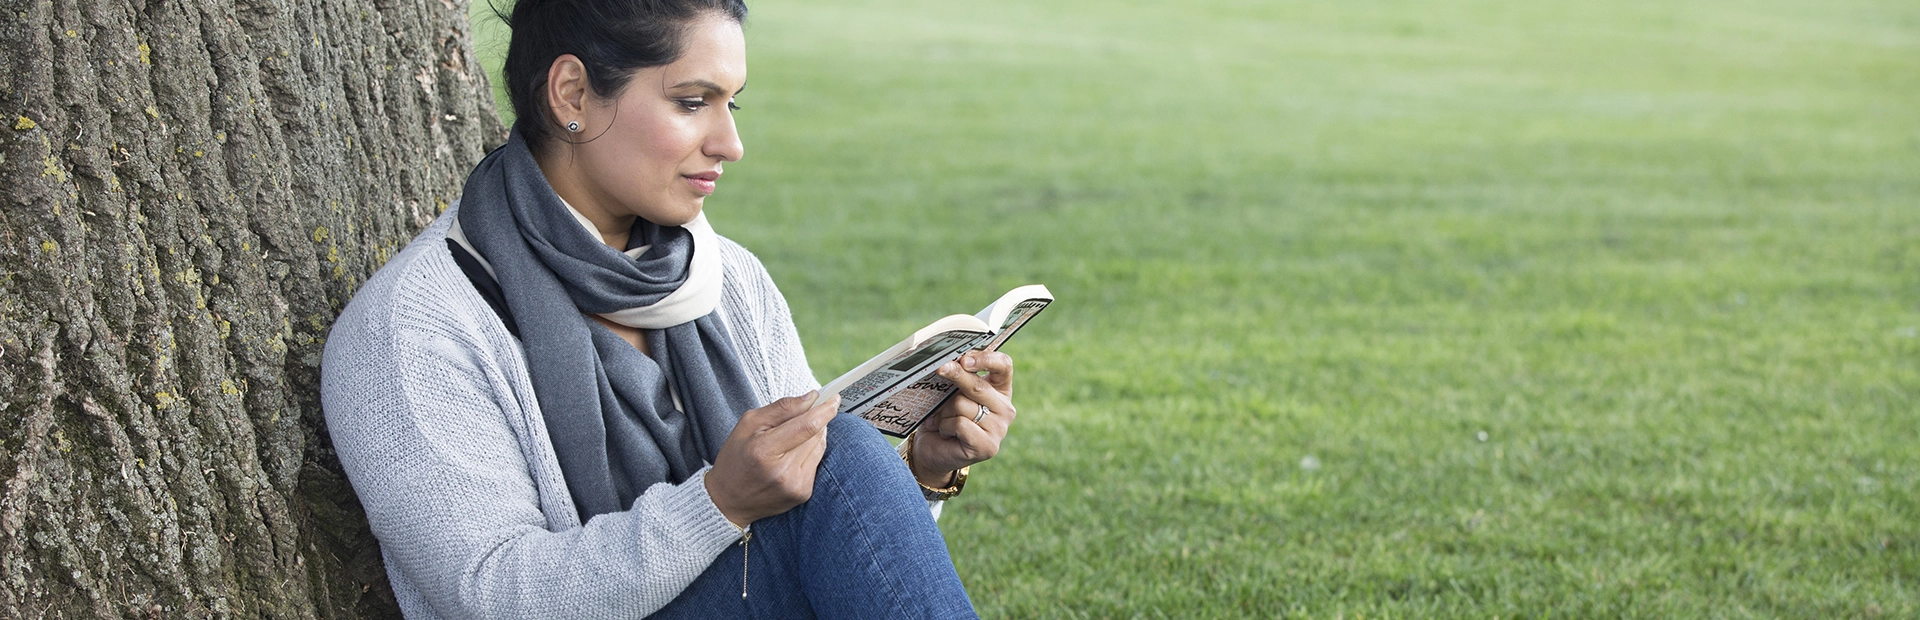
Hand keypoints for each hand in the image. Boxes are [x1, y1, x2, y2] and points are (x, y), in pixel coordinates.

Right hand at [704, 392, 839, 526]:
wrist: (728, 501)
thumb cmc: (736, 458)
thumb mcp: (749, 424)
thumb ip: (782, 408)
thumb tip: (812, 397)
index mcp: (764, 450)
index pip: (807, 426)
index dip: (825, 410)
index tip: (834, 397)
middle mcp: (783, 471)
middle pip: (816, 435)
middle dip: (817, 419)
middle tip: (810, 410)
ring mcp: (795, 485)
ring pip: (819, 447)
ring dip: (814, 435)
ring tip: (794, 435)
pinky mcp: (803, 493)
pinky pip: (816, 463)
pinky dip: (809, 452)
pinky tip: (793, 454)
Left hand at [911, 350, 1015, 486]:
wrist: (933, 450)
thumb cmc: (943, 416)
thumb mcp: (951, 392)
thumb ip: (957, 379)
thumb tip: (948, 364)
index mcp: (1000, 390)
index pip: (1004, 365)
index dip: (986, 358)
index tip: (964, 359)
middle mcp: (1005, 409)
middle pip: (979, 385)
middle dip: (956, 375)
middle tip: (940, 369)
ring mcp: (999, 429)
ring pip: (963, 405)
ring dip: (945, 411)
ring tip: (942, 420)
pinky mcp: (988, 446)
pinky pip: (959, 423)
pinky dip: (945, 426)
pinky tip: (946, 433)